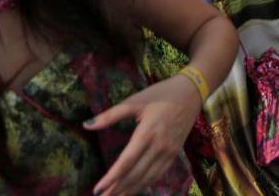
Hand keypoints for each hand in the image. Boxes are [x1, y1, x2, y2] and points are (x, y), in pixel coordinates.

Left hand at [87, 74, 202, 194]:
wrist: (191, 92)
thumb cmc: (161, 94)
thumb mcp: (135, 101)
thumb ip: (110, 115)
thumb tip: (86, 125)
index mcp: (147, 133)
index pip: (126, 162)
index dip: (111, 177)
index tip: (97, 189)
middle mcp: (159, 146)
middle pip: (135, 174)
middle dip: (118, 189)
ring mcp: (169, 151)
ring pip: (148, 177)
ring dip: (131, 190)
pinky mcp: (175, 153)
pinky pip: (159, 174)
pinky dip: (146, 184)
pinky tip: (136, 188)